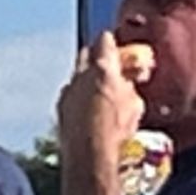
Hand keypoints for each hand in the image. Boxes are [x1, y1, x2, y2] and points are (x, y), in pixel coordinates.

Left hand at [57, 31, 143, 175]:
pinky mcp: (60, 107)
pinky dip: (78, 95)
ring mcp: (68, 90)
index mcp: (104, 68)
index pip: (105, 40)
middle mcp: (82, 74)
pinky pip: (70, 93)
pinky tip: (88, 109)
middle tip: (108, 65)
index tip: (117, 45)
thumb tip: (129, 81)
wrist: (89, 154)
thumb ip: (130, 86)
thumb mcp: (135, 104)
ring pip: (76, 74)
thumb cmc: (116, 129)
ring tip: (99, 90)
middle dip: (96, 55)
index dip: (112, 41)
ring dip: (86, 77)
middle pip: (86, 53)